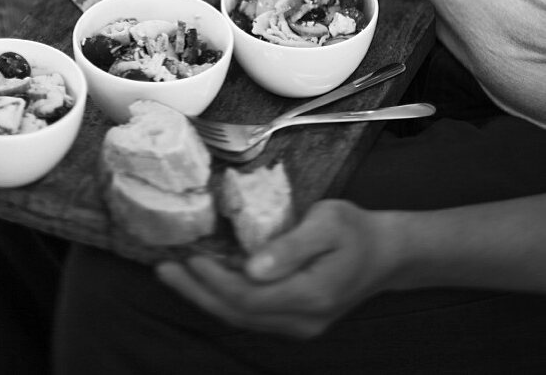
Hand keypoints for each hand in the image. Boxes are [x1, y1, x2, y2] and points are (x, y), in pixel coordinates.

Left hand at [157, 200, 399, 339]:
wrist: (385, 254)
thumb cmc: (355, 229)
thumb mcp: (328, 223)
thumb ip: (291, 246)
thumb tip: (252, 267)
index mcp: (311, 295)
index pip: (250, 297)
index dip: (216, 281)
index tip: (191, 257)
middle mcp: (301, 321)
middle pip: (238, 314)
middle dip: (198, 293)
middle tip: (164, 268)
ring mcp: (298, 326)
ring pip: (241, 318)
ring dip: (205, 297)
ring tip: (173, 274)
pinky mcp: (294, 320)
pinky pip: (251, 314)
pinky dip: (223, 298)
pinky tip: (204, 281)